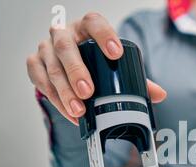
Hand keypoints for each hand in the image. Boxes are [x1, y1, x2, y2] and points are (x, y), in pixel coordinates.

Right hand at [26, 12, 166, 124]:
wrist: (69, 60)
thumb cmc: (95, 60)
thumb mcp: (114, 63)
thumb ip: (137, 77)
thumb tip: (160, 94)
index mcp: (87, 27)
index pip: (94, 22)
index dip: (104, 35)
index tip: (116, 53)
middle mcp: (63, 34)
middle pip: (66, 48)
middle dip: (77, 71)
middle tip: (89, 91)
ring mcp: (46, 48)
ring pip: (51, 67)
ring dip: (64, 91)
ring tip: (79, 110)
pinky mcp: (35, 64)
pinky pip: (40, 81)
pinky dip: (55, 100)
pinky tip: (70, 113)